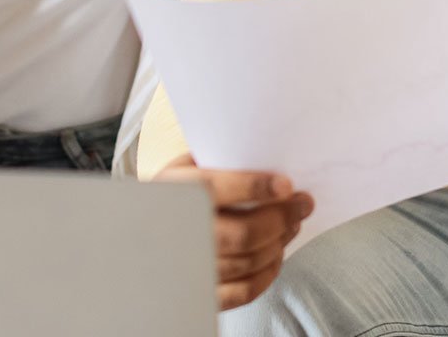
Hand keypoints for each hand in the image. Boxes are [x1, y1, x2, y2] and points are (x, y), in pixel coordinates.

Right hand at [155, 153, 315, 310]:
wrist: (145, 235)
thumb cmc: (178, 193)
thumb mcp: (186, 166)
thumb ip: (217, 160)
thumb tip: (269, 155)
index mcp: (174, 192)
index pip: (213, 190)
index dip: (253, 187)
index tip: (285, 186)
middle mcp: (179, 232)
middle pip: (242, 234)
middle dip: (281, 219)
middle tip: (303, 205)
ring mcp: (190, 267)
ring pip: (248, 262)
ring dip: (279, 242)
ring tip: (291, 225)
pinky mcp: (203, 293)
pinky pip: (244, 291)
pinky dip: (268, 273)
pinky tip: (275, 254)